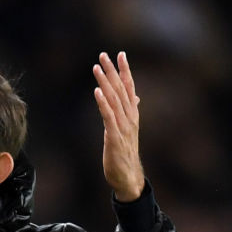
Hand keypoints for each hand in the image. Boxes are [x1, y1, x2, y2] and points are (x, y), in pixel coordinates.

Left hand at [93, 51, 143, 200]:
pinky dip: (103, 103)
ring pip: (114, 100)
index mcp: (132, 114)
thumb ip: (130, 111)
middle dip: (112, 71)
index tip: (120, 54)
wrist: (128, 176)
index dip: (125, 70)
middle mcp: (129, 117)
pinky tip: (97, 91)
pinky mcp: (114, 137)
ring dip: (105, 82)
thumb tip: (135, 97)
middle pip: (121, 89)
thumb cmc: (125, 153)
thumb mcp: (128, 129)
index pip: (129, 87)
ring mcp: (123, 127)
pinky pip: (108, 116)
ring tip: (97, 67)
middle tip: (104, 54)